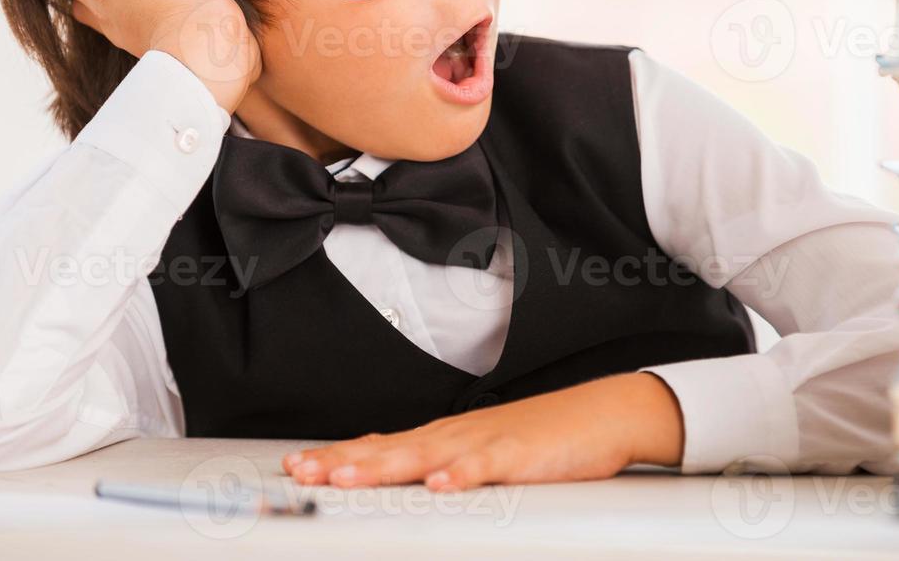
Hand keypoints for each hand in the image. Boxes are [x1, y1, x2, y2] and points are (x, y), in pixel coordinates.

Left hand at [281, 373, 684, 490]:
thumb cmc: (544, 437)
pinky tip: (440, 485)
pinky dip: (462, 475)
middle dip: (342, 461)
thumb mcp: (483, 452)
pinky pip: (487, 466)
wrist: (601, 413)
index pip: (381, 446)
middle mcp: (457, 436)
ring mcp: (487, 442)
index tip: (297, 465)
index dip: (339, 455)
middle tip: (301, 471)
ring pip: (427, 456)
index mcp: (447, 438)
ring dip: (385, 465)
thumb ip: (443, 464)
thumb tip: (402, 476)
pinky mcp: (520, 454)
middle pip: (390, 449)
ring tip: (347, 475)